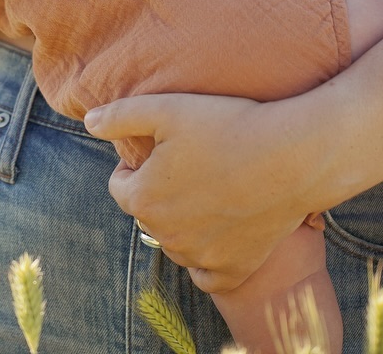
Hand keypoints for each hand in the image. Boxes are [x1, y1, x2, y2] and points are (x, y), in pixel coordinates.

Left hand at [84, 92, 322, 293]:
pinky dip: (208, 258)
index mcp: (142, 198)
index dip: (136, 166)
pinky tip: (219, 233)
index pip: (120, 186)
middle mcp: (165, 234)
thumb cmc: (229, 125)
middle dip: (159, 193)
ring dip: (183, 222)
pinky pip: (207, 274)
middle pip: (148, 214)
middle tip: (190, 167)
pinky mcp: (233, 269)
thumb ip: (119, 116)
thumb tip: (89, 122)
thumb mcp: (166, 108)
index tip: (159, 152)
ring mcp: (200, 256)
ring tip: (211, 190)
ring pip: (176, 242)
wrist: (293, 156)